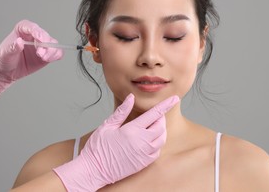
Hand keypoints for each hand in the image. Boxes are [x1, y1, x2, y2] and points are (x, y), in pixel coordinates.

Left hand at [0, 20, 62, 99]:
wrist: (5, 71)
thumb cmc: (3, 59)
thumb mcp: (4, 53)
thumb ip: (12, 48)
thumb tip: (19, 42)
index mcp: (22, 30)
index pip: (31, 27)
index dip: (37, 31)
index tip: (40, 38)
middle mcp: (34, 36)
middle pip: (45, 36)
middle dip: (45, 44)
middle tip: (40, 53)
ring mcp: (42, 45)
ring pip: (53, 44)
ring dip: (51, 51)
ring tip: (43, 58)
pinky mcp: (47, 54)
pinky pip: (57, 53)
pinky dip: (56, 55)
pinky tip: (49, 59)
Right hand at [53, 93, 179, 190]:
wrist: (93, 170)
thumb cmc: (98, 147)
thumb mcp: (107, 126)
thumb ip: (122, 111)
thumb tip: (131, 97)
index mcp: (132, 130)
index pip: (155, 114)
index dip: (166, 104)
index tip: (174, 98)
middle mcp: (141, 142)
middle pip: (161, 126)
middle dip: (161, 118)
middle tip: (154, 115)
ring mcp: (143, 154)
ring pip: (161, 139)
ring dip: (160, 131)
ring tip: (152, 127)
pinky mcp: (143, 163)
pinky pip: (157, 151)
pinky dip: (157, 143)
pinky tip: (148, 140)